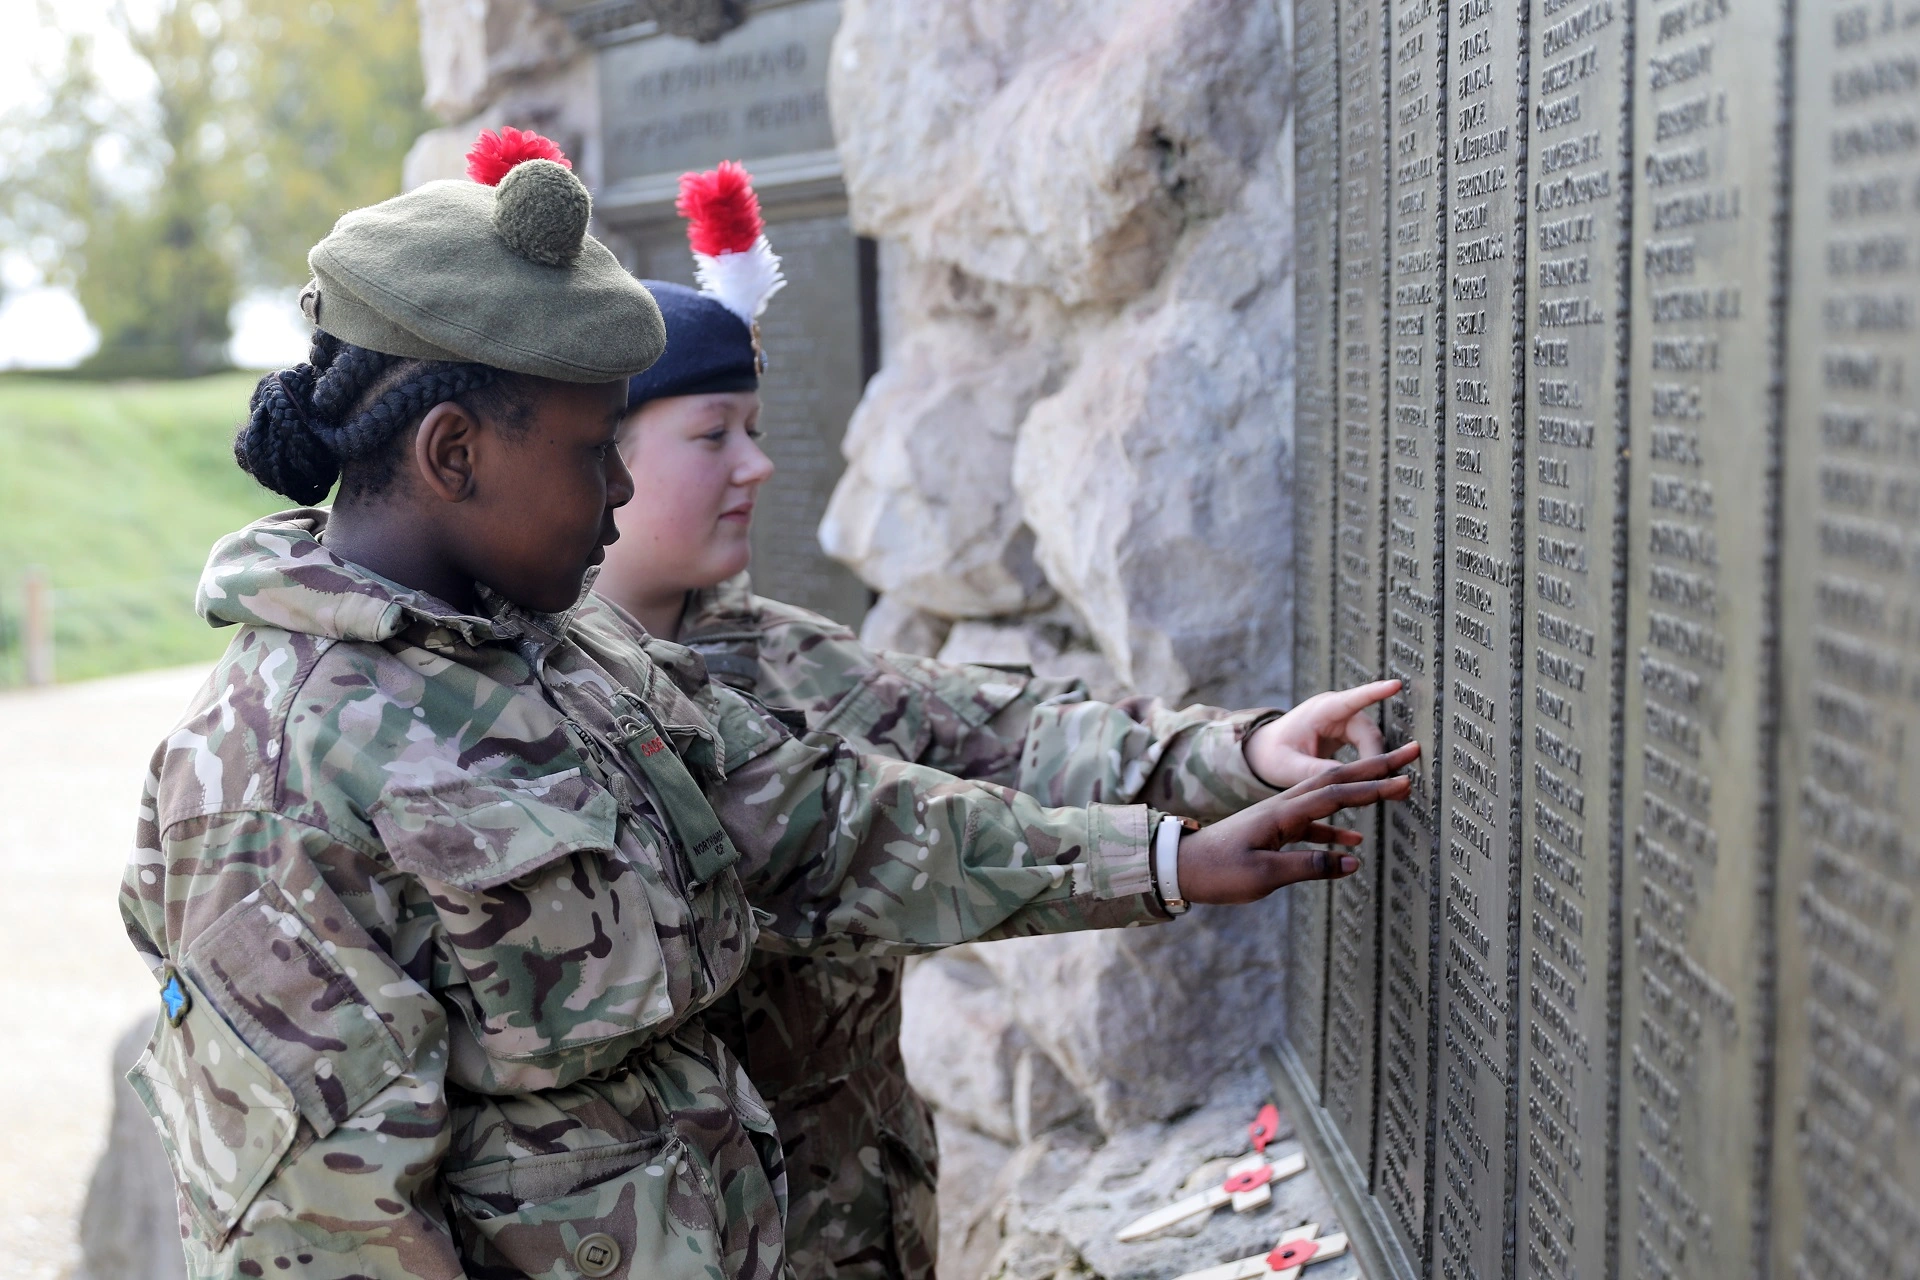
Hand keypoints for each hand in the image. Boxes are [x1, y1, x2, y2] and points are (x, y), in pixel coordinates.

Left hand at [1178, 741, 1420, 903]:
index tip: (1405, 776)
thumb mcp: (1263, 875)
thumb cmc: (1218, 872)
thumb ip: (1308, 867)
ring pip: (1328, 798)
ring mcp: (1279, 817)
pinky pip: (1313, 826)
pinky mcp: (1274, 832)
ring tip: (1393, 787)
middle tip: (1412, 753)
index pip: (1336, 792)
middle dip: (1377, 767)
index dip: (1373, 785)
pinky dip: (1336, 830)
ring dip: (1361, 792)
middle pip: (1338, 781)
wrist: (1178, 867)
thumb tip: (1353, 862)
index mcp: (1282, 812)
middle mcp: (1283, 806)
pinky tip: (1354, 844)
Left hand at [1244, 679, 1400, 789]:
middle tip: (1386, 786)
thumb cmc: (1273, 755)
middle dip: (1378, 759)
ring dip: (1378, 764)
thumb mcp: (1289, 766)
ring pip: (1372, 742)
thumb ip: (1317, 771)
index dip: (1375, 693)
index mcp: (1320, 710)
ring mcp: (1344, 721)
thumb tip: (1348, 780)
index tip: (1395, 685)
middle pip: (1369, 733)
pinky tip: (1377, 783)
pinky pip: (1368, 748)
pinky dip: (1372, 765)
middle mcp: (1337, 711)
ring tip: (1388, 790)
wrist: (1265, 753)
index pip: (1352, 699)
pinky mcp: (1348, 733)